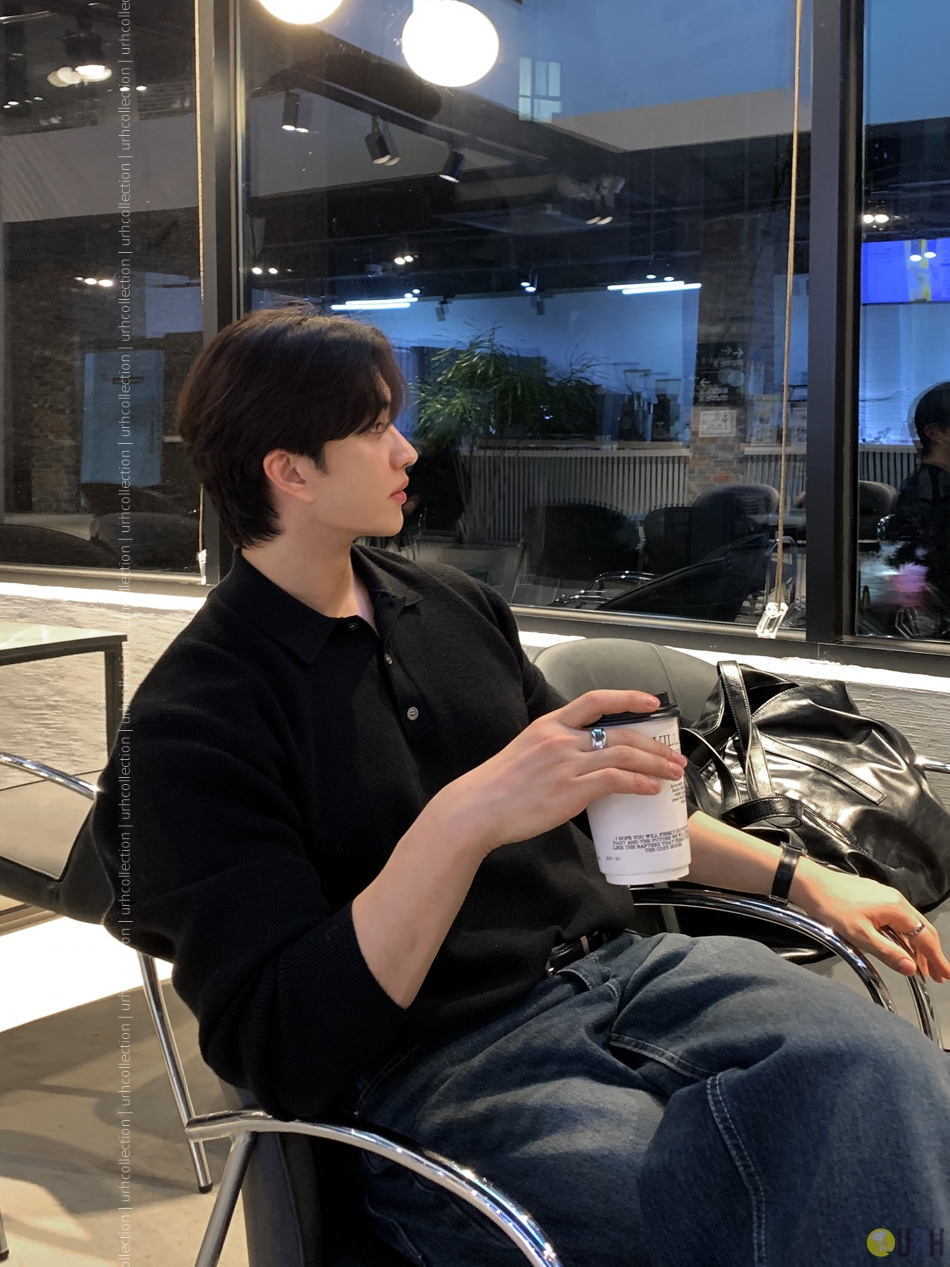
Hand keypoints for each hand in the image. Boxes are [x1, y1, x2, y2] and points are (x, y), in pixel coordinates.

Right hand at [432, 689, 687, 857]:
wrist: (478, 808)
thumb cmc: (498, 787)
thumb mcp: (525, 752)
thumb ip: (554, 749)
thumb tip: (582, 760)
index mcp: (549, 724)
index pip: (595, 700)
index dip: (628, 698)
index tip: (651, 703)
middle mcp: (561, 738)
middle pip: (620, 732)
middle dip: (653, 744)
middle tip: (674, 755)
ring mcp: (567, 763)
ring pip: (624, 756)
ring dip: (655, 764)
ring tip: (672, 773)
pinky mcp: (571, 789)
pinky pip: (616, 780)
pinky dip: (639, 783)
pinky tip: (651, 789)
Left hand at [791, 858, 949, 982]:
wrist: (810, 883)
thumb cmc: (832, 907)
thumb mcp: (860, 936)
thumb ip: (887, 952)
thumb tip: (911, 968)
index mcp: (896, 909)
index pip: (925, 937)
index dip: (937, 958)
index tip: (946, 974)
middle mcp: (896, 900)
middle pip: (923, 930)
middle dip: (932, 954)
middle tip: (938, 975)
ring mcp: (886, 897)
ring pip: (911, 925)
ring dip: (917, 947)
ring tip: (921, 968)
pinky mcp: (876, 897)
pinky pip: (898, 920)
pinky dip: (905, 937)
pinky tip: (900, 947)